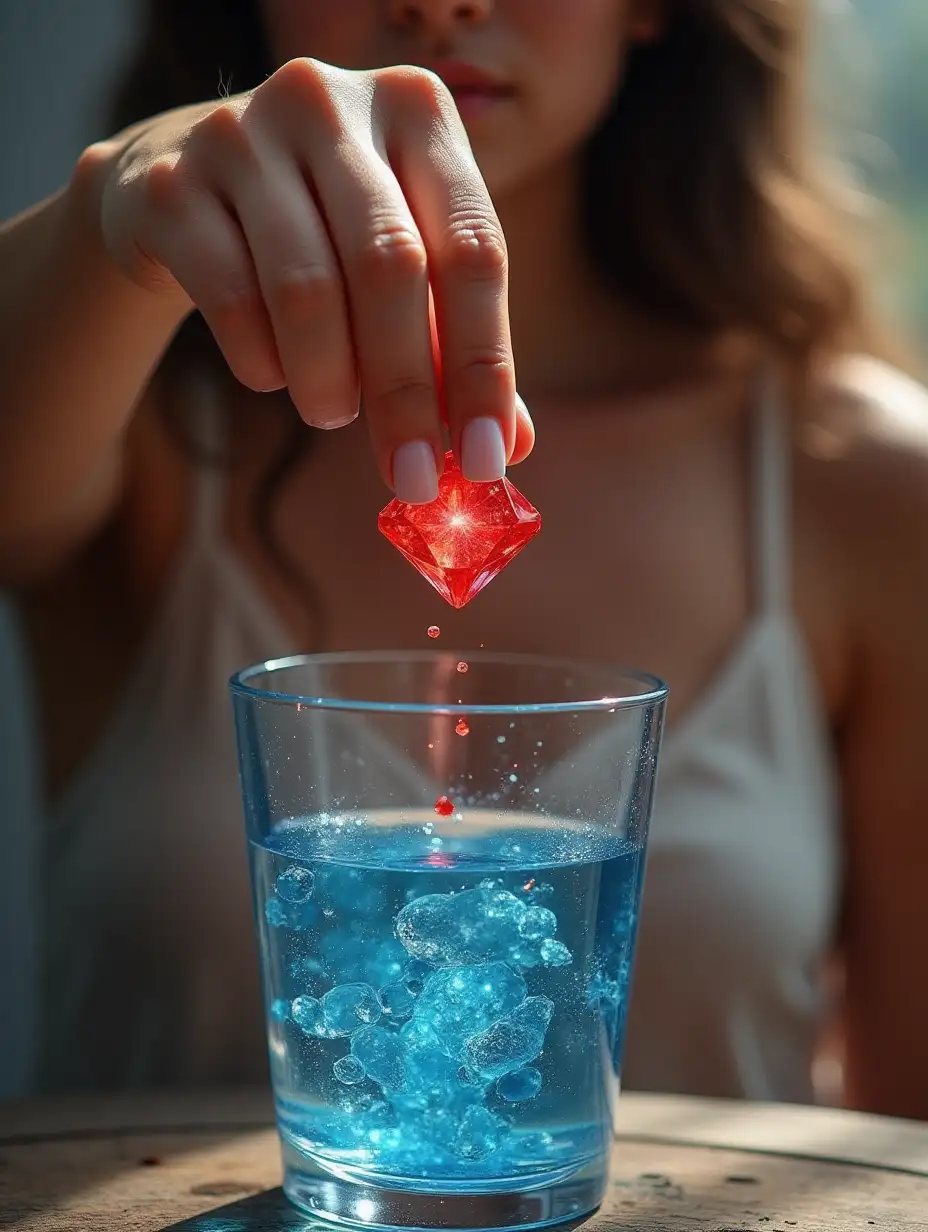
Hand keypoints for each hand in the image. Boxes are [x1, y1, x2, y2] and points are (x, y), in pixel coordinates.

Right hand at [92, 58, 533, 500]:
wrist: (182, 191)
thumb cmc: (322, 233)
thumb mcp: (403, 268)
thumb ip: (455, 345)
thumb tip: (512, 444)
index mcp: (416, 110)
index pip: (473, 249)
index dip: (484, 365)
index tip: (486, 459)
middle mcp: (331, 102)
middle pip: (390, 267)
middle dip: (407, 392)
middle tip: (413, 476)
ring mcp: (241, 133)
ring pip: (307, 289)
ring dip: (329, 382)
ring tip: (332, 412)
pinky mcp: (170, 185)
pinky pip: (232, 300)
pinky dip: (263, 362)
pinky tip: (274, 374)